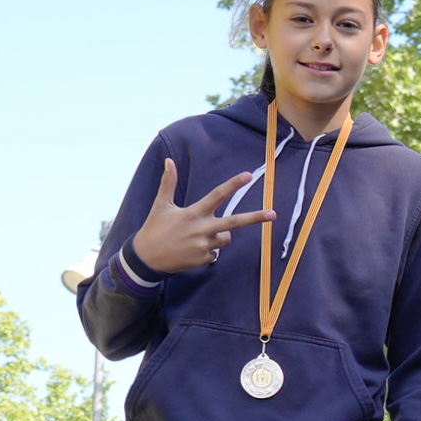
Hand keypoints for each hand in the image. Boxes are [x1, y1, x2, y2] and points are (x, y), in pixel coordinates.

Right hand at [129, 157, 265, 273]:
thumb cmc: (154, 229)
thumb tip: (168, 160)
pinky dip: (208, 250)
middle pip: (234, 222)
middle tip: (273, 214)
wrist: (146, 259)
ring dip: (218, 236)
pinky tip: (191, 250)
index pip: (217, 195)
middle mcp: (201, 229)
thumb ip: (168, 183)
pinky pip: (215, 253)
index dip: (233, 184)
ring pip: (225, 239)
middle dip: (255, 218)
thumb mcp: (161, 205)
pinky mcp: (204, 259)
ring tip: (196, 237)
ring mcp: (204, 246)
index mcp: (193, 213)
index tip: (248, 175)